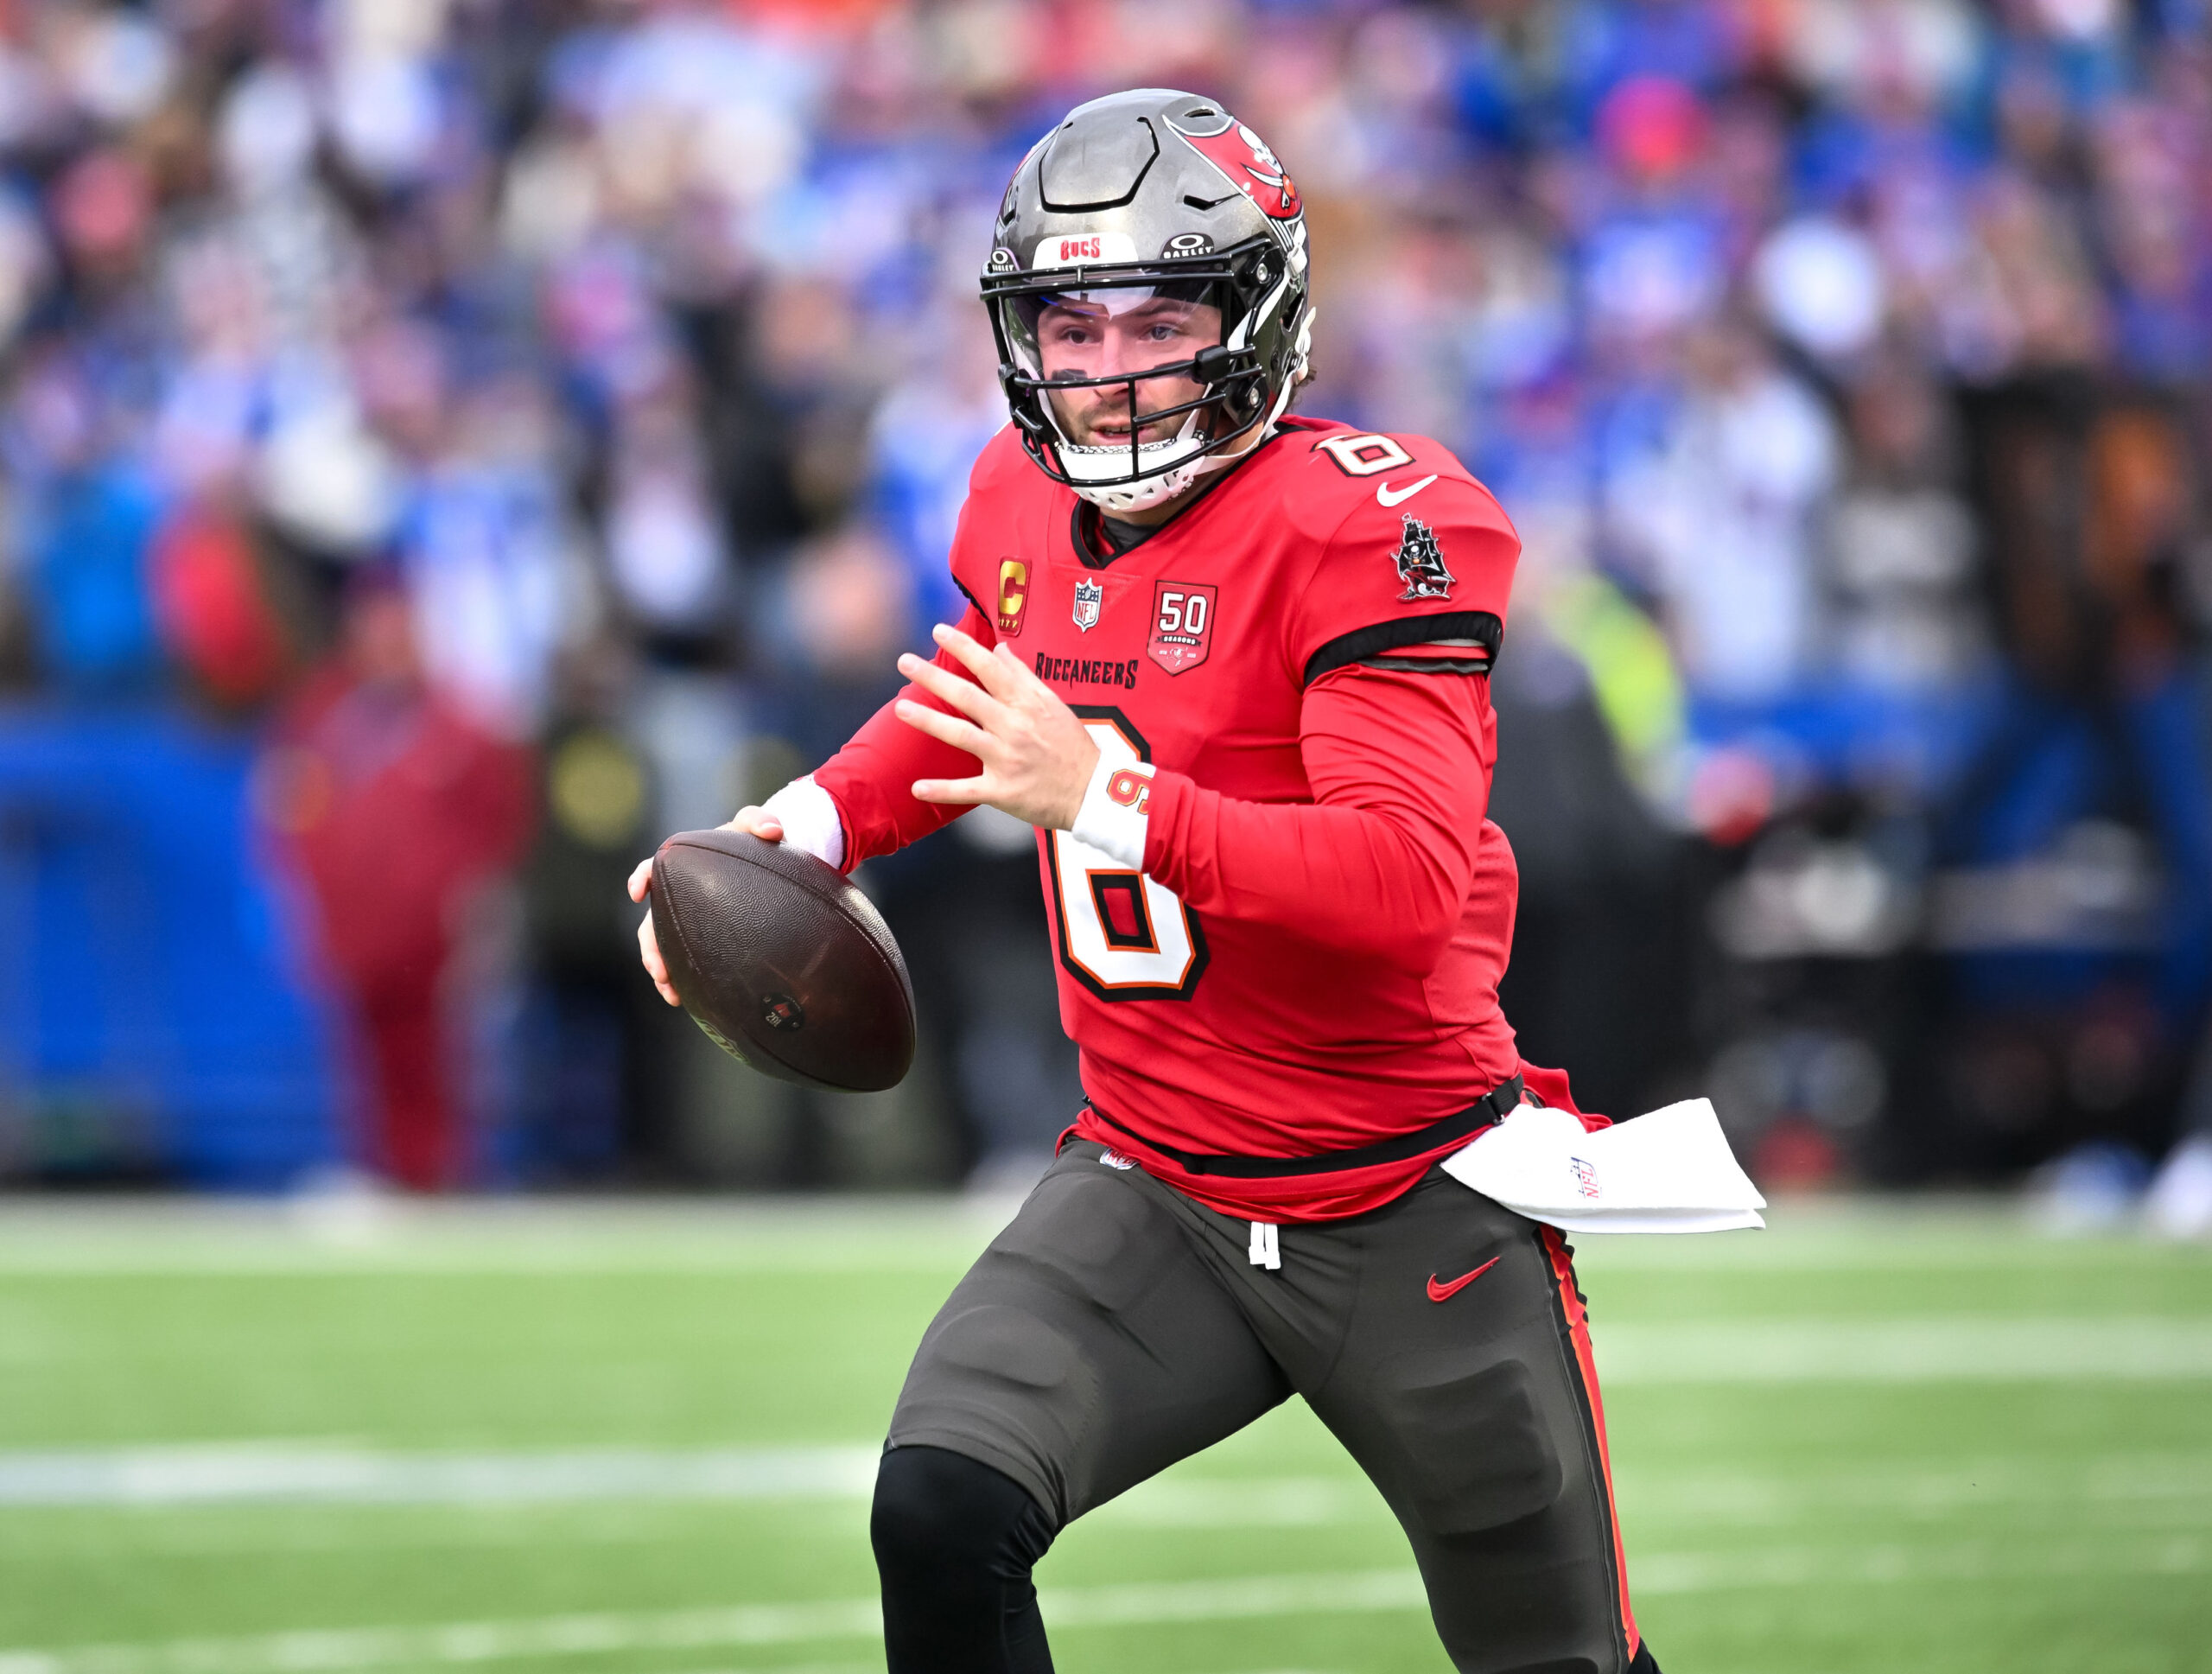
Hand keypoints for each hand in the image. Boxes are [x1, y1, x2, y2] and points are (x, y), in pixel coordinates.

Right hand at [627, 806, 786, 1005]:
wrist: (763, 863)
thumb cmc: (751, 841)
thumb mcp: (754, 827)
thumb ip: (760, 820)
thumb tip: (773, 830)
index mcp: (681, 863)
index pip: (654, 869)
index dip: (642, 878)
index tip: (638, 892)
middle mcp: (677, 893)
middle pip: (652, 922)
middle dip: (650, 947)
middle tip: (659, 969)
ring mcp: (685, 917)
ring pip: (663, 946)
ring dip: (661, 970)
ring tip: (670, 991)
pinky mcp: (699, 937)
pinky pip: (683, 960)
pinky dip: (681, 980)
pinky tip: (686, 999)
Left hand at [892, 623, 1098, 829]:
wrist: (1093, 792)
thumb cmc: (1072, 745)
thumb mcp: (1053, 704)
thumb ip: (1023, 676)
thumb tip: (999, 649)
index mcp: (1027, 704)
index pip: (989, 668)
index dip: (962, 647)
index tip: (937, 631)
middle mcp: (1014, 727)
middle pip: (967, 696)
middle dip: (933, 677)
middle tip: (903, 661)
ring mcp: (1006, 759)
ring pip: (961, 735)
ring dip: (928, 721)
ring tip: (900, 708)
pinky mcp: (1002, 791)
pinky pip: (966, 790)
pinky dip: (941, 790)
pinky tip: (916, 787)